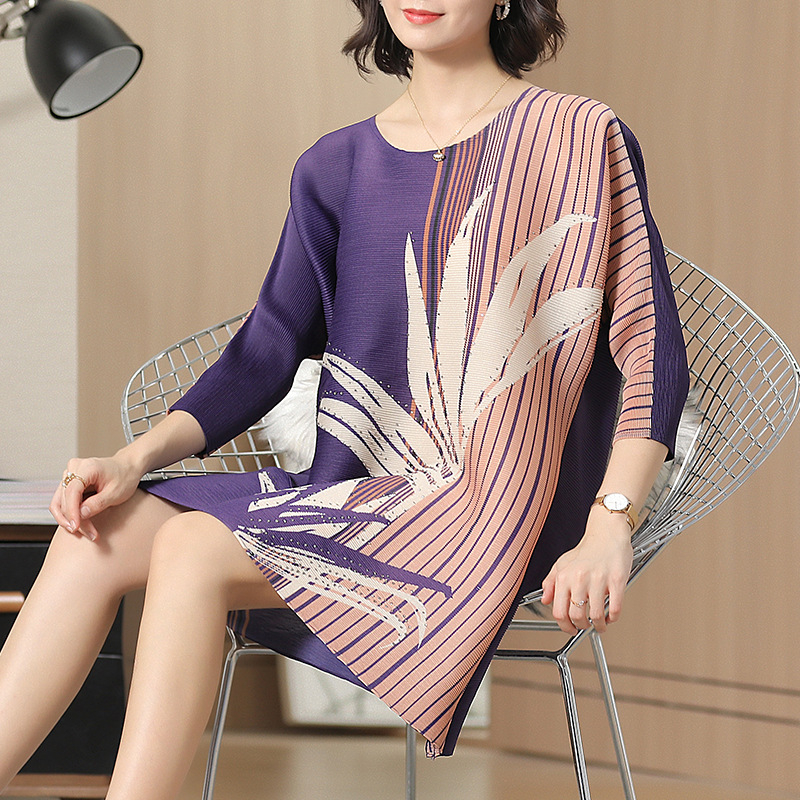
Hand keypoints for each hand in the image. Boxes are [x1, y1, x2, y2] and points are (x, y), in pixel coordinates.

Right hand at [50, 455, 142, 540]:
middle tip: (92, 535)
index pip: (72, 491)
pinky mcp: (69, 483)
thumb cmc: (124, 477)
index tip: (75, 527)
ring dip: (70, 520)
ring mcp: (69, 475)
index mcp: (87, 467)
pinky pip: (63, 502)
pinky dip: (71, 515)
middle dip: (76, 520)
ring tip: (88, 533)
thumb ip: (98, 503)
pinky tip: (82, 526)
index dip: (71, 511)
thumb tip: (80, 515)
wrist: (128, 468)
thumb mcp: (116, 492)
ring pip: (60, 502)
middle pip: (65, 499)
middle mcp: (74, 468)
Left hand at [540, 510, 632, 633]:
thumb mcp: (562, 564)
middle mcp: (579, 578)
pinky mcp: (616, 580)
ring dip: (599, 626)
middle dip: (581, 627)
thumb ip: (551, 583)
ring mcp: (598, 580)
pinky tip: (611, 616)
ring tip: (600, 624)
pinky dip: (612, 618)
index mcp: (564, 576)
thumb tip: (545, 601)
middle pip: (576, 616)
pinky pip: (615, 608)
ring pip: (596, 616)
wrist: (606, 533)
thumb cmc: (586, 550)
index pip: (559, 611)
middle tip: (585, 626)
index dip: (564, 626)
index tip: (570, 629)